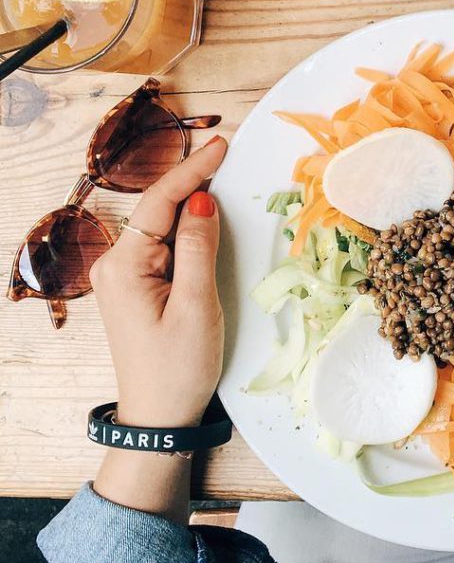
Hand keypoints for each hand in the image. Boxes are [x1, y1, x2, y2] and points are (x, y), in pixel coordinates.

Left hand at [90, 136, 227, 427]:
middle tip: (228, 156)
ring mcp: (124, 277)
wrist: (159, 417)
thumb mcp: (197, 305)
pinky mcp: (137, 287)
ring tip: (223, 179)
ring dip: (191, 204)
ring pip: (162, 226)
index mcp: (125, 266)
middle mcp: (116, 265)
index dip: (193, 170)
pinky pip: (163, 246)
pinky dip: (187, 229)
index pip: (161, 202)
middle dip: (192, 181)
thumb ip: (198, 248)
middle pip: (158, 209)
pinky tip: (207, 219)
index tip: (223, 145)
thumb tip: (202, 201)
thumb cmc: (179, 367)